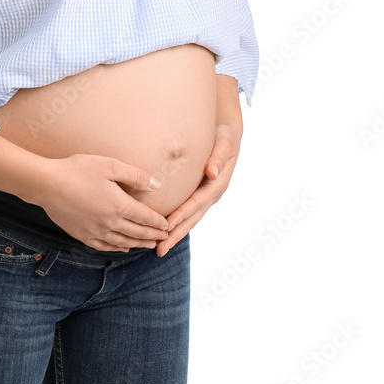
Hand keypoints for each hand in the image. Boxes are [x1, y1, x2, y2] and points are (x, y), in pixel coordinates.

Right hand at [38, 153, 169, 251]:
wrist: (47, 185)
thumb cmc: (78, 170)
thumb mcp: (110, 165)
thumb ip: (135, 176)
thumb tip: (157, 184)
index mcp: (119, 205)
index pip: (145, 217)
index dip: (158, 223)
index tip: (167, 225)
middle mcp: (110, 222)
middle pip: (137, 233)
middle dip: (152, 236)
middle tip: (163, 239)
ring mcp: (95, 231)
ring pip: (122, 243)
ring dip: (138, 245)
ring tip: (148, 246)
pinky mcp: (82, 235)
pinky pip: (104, 246)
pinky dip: (117, 249)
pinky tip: (122, 249)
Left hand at [155, 124, 240, 256]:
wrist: (226, 133)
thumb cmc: (224, 136)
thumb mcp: (225, 142)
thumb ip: (219, 156)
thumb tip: (212, 171)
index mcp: (217, 185)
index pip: (197, 203)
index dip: (183, 214)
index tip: (167, 225)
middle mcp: (211, 194)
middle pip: (192, 218)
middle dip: (176, 234)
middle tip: (160, 250)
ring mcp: (205, 196)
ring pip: (188, 219)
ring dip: (174, 234)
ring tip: (158, 249)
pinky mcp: (198, 193)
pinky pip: (186, 211)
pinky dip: (175, 222)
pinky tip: (162, 231)